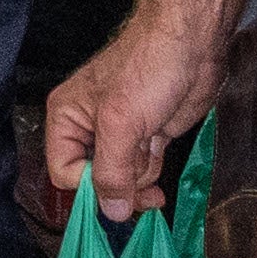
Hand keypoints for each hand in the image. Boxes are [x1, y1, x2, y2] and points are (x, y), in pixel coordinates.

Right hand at [44, 0, 225, 223]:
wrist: (192, 44)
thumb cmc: (149, 69)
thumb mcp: (121, 124)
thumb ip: (112, 172)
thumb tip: (111, 214)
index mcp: (66, 118)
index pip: (64, 171)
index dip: (89, 185)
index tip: (117, 187)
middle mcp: (88, 129)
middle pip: (94, 180)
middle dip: (122, 183)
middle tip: (145, 186)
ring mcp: (120, 134)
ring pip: (122, 179)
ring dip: (141, 171)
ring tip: (151, 141)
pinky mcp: (147, 136)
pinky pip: (143, 169)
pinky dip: (153, 166)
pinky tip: (159, 142)